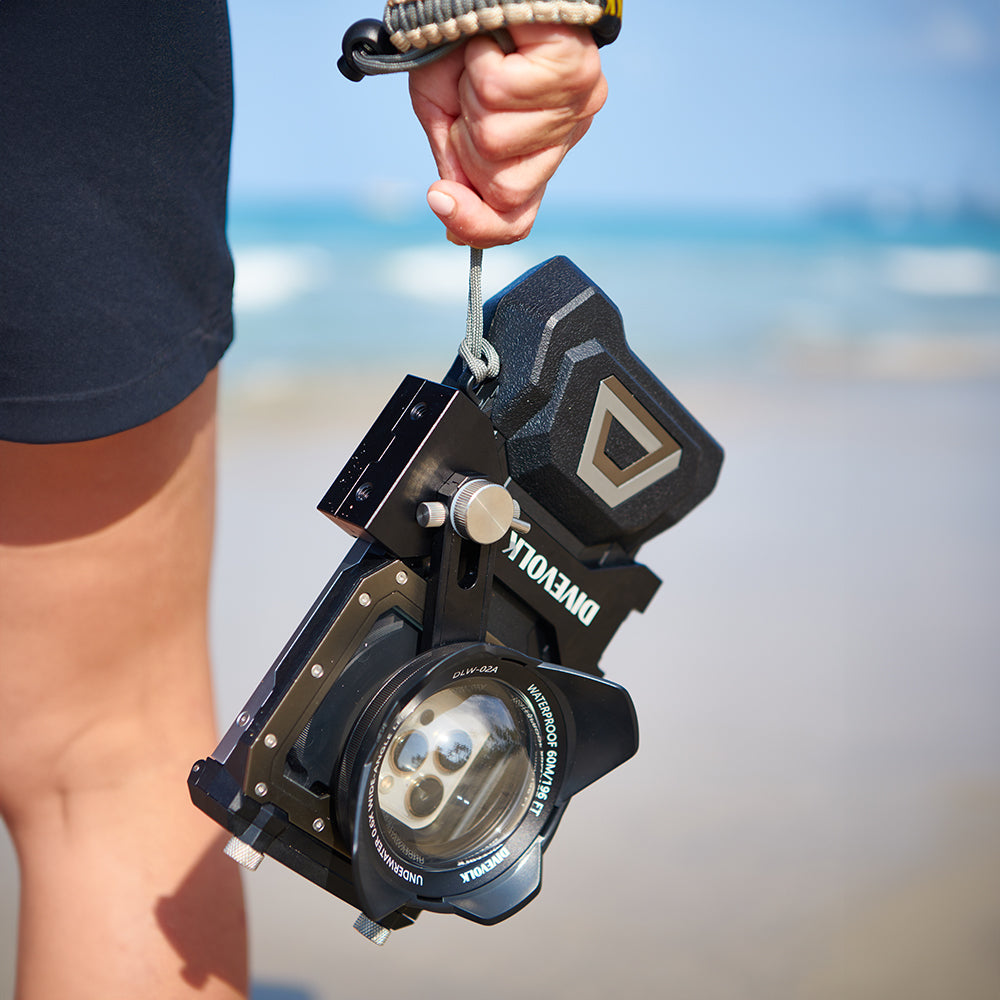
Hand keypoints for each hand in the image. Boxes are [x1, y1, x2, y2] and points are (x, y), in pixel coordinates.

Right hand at [409, 24, 606, 246]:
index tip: (440, 201)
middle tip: (467, 95)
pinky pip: (503, 93)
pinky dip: (482, 63)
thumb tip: (447, 206)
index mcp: (536, 150)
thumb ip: (452, 162)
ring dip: (471, 95)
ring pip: (498, 141)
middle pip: (506, 188)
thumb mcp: (444, 108)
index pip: (517, 216)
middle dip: (465, 145)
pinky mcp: (575, 67)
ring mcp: (577, 103)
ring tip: (484, 59)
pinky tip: (496, 43)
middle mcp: (565, 132)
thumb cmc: (461, 37)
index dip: (478, 225)